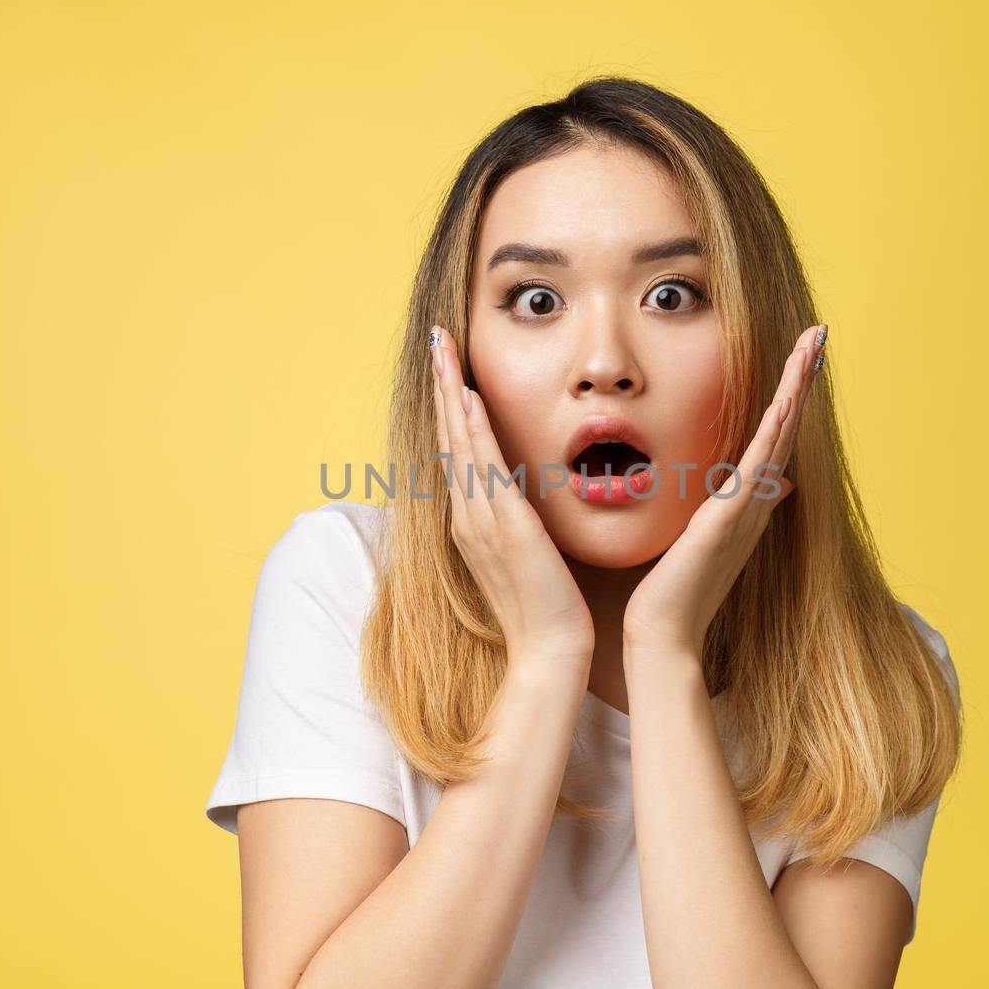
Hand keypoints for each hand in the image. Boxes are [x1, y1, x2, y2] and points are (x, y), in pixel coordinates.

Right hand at [428, 324, 595, 672]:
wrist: (550, 651)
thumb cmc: (549, 608)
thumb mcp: (532, 553)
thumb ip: (524, 521)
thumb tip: (528, 495)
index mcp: (474, 520)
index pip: (459, 449)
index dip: (452, 404)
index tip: (450, 364)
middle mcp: (468, 515)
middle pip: (450, 435)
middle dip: (443, 383)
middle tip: (438, 336)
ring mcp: (480, 520)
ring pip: (460, 442)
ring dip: (452, 392)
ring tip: (444, 348)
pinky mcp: (502, 527)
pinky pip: (482, 467)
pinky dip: (474, 429)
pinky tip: (472, 397)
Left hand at [622, 323, 826, 661]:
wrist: (662, 635)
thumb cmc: (669, 591)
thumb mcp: (697, 536)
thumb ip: (722, 508)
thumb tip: (762, 486)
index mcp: (744, 503)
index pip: (772, 435)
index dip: (789, 392)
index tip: (800, 352)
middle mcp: (754, 503)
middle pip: (786, 428)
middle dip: (802, 379)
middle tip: (820, 334)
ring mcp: (745, 512)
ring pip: (777, 438)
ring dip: (796, 390)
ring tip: (813, 348)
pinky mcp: (727, 523)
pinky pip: (756, 470)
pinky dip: (772, 434)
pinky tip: (784, 401)